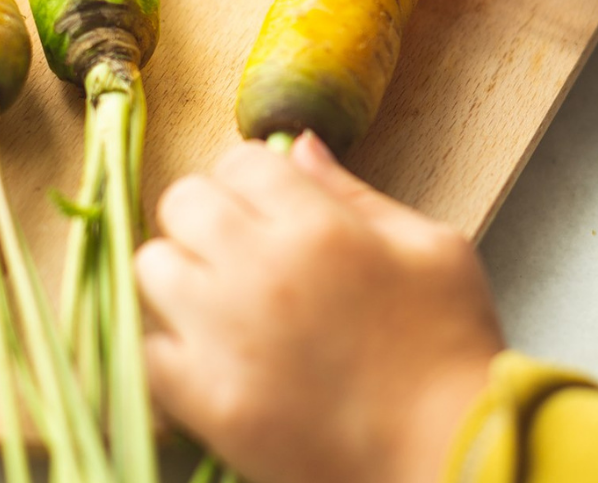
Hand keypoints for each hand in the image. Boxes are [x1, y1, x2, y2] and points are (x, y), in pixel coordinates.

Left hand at [135, 132, 503, 482]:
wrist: (448, 453)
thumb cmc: (449, 341)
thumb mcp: (427, 244)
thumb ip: (353, 191)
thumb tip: (300, 146)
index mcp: (318, 227)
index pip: (240, 160)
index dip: (254, 173)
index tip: (270, 198)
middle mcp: (260, 272)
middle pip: (183, 201)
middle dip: (209, 208)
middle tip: (241, 238)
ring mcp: (226, 340)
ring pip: (152, 267)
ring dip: (182, 269)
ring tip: (220, 292)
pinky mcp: (209, 404)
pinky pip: (148, 350)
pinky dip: (170, 342)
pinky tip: (210, 349)